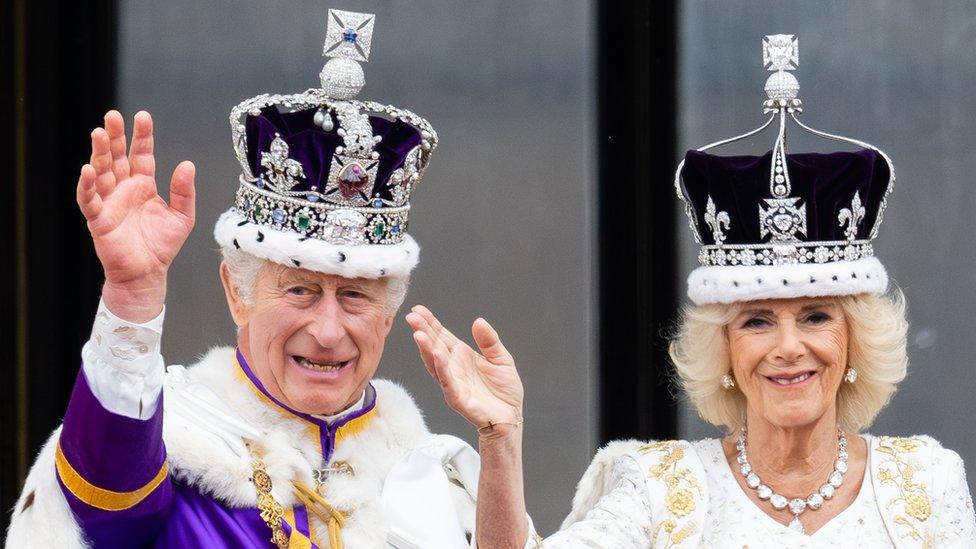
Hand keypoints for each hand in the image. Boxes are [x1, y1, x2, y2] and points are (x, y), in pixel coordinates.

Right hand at [76, 111, 195, 320]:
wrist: (147, 273)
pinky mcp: (98, 219)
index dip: (142, 136)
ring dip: (98, 153)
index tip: (142, 116)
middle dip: (114, 136)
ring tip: (98, 133)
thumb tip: (187, 164)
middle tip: (112, 115)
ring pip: (101, 172)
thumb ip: (183, 191)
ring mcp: (110, 202)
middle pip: (117, 157)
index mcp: (144, 185)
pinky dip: (87, 185)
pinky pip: (89, 199)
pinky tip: (88, 169)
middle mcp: (124, 189)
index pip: (142, 154)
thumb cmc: (162, 246)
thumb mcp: (182, 217)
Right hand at [406, 306, 523, 438]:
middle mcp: (453, 367)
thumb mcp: (501, 359)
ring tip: (418, 333)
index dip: (430, 323)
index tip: (418, 309)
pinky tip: (437, 354)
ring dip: (426, 349)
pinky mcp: (458, 398)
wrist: (511, 416)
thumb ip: (489, 341)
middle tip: (412, 317)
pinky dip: (441, 368)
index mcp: (462, 356)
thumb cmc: (504, 390)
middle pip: (434, 346)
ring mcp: (453, 382)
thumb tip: (478, 321)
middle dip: (423, 331)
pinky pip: (447, 381)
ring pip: (435, 363)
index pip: (442, 336)